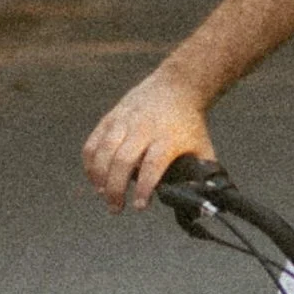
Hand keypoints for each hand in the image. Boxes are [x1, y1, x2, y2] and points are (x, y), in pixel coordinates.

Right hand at [83, 64, 216, 211]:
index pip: (152, 166)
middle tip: (116, 208)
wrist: (177, 86)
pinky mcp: (111, 118)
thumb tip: (203, 199)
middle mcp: (143, 128)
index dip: (144, 188)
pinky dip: (90, 162)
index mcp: (167, 138)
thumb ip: (201, 173)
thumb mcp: (201, 146)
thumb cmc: (188, 123)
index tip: (140, 206)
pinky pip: (93, 142)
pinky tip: (94, 177)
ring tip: (103, 194)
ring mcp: (124, 121)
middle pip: (123, 160)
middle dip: (116, 188)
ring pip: (104, 151)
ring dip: (99, 176)